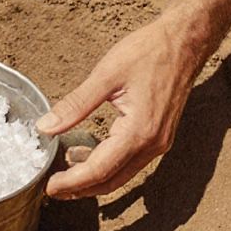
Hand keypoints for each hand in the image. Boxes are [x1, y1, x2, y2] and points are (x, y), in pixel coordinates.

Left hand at [37, 0, 230, 198]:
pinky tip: (86, 156)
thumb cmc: (149, 52)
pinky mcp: (159, 136)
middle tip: (52, 188)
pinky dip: (107, 167)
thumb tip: (45, 127)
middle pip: (111, 180)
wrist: (185, 42)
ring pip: (121, 175)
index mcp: (139, 132)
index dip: (72, 182)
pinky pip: (130, 162)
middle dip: (80, 188)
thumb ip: (75, 105)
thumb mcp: (106, 76)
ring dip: (93, 180)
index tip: (49, 187)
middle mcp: (152, 144)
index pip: (99, 169)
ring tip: (64, 175)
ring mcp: (158, 143)